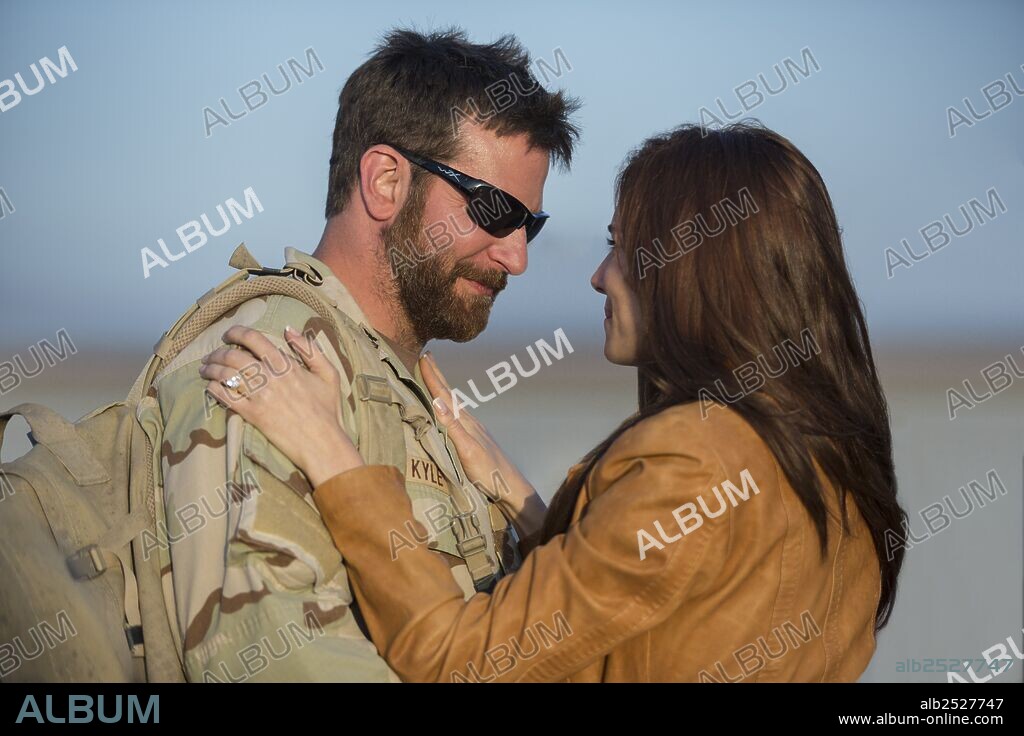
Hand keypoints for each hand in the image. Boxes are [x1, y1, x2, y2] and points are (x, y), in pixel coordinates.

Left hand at [200, 325, 363, 486]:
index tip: (230, 334)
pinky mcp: (253, 415)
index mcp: (287, 365)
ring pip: (226, 375)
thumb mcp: (329, 374)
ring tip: (205, 368)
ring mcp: (260, 397)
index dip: (237, 332)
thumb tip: (289, 329)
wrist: (323, 443)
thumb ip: (310, 349)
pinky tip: (210, 386)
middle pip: (234, 356)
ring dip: (211, 368)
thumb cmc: (328, 410)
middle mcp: (270, 378)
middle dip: (218, 352)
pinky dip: (213, 389)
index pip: (254, 339)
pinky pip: (225, 398)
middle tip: (212, 354)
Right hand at [420, 351, 545, 539]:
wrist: (511, 488)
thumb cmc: (488, 472)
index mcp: (466, 422)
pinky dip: (449, 406)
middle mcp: (470, 422)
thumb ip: (452, 426)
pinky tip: (450, 411)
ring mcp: (474, 431)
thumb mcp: (467, 450)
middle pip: (450, 394)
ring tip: (434, 378)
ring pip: (454, 404)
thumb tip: (437, 400)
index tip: (423, 356)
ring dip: (442, 389)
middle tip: (427, 356)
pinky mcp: (476, 440)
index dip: (432, 376)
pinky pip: (457, 416)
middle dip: (437, 376)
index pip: (445, 395)